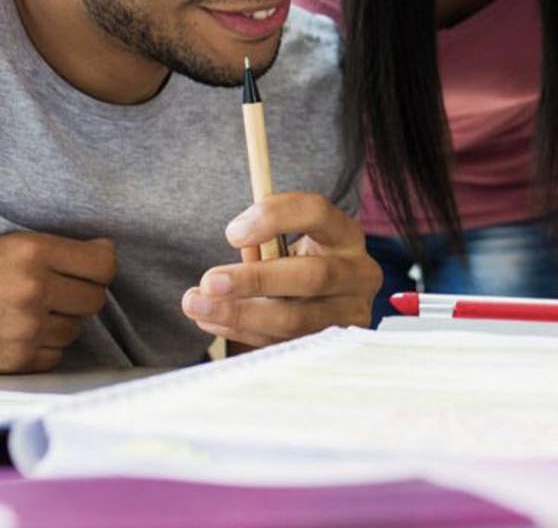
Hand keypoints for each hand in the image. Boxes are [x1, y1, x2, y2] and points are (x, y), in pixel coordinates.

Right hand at [0, 231, 115, 373]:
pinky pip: (55, 354)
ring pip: (76, 328)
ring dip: (59, 322)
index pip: (102, 264)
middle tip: (51, 292)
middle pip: (95, 298)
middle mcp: (32, 289)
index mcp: (29, 251)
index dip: (100, 265)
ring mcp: (25, 328)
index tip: (90, 266)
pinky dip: (42, 347)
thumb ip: (54, 248)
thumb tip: (106, 251)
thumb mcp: (0, 244)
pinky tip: (14, 335)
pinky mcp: (16, 361)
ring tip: (23, 313)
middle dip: (79, 294)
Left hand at [182, 192, 381, 347]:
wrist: (326, 301)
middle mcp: (360, 273)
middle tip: (210, 281)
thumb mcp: (285, 245)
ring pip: (297, 319)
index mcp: (346, 234)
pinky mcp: (334, 345)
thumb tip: (229, 258)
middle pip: (313, 276)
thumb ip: (263, 243)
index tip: (231, 234)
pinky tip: (213, 321)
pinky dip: (244, 332)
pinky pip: (285, 343)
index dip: (275, 217)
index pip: (318, 212)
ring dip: (241, 314)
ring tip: (197, 305)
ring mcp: (352, 314)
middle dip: (256, 280)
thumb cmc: (297, 263)